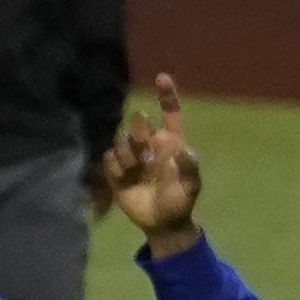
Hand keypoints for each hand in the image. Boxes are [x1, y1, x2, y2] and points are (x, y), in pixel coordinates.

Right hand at [98, 74, 203, 250]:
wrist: (162, 223)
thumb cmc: (180, 201)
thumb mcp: (191, 187)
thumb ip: (190, 168)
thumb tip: (184, 149)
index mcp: (170, 143)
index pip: (170, 113)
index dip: (167, 95)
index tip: (162, 77)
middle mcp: (149, 144)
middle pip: (138, 123)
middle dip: (139, 133)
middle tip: (146, 153)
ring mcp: (131, 155)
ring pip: (120, 139)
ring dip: (128, 155)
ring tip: (138, 172)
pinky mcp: (115, 169)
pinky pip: (109, 157)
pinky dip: (117, 168)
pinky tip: (126, 179)